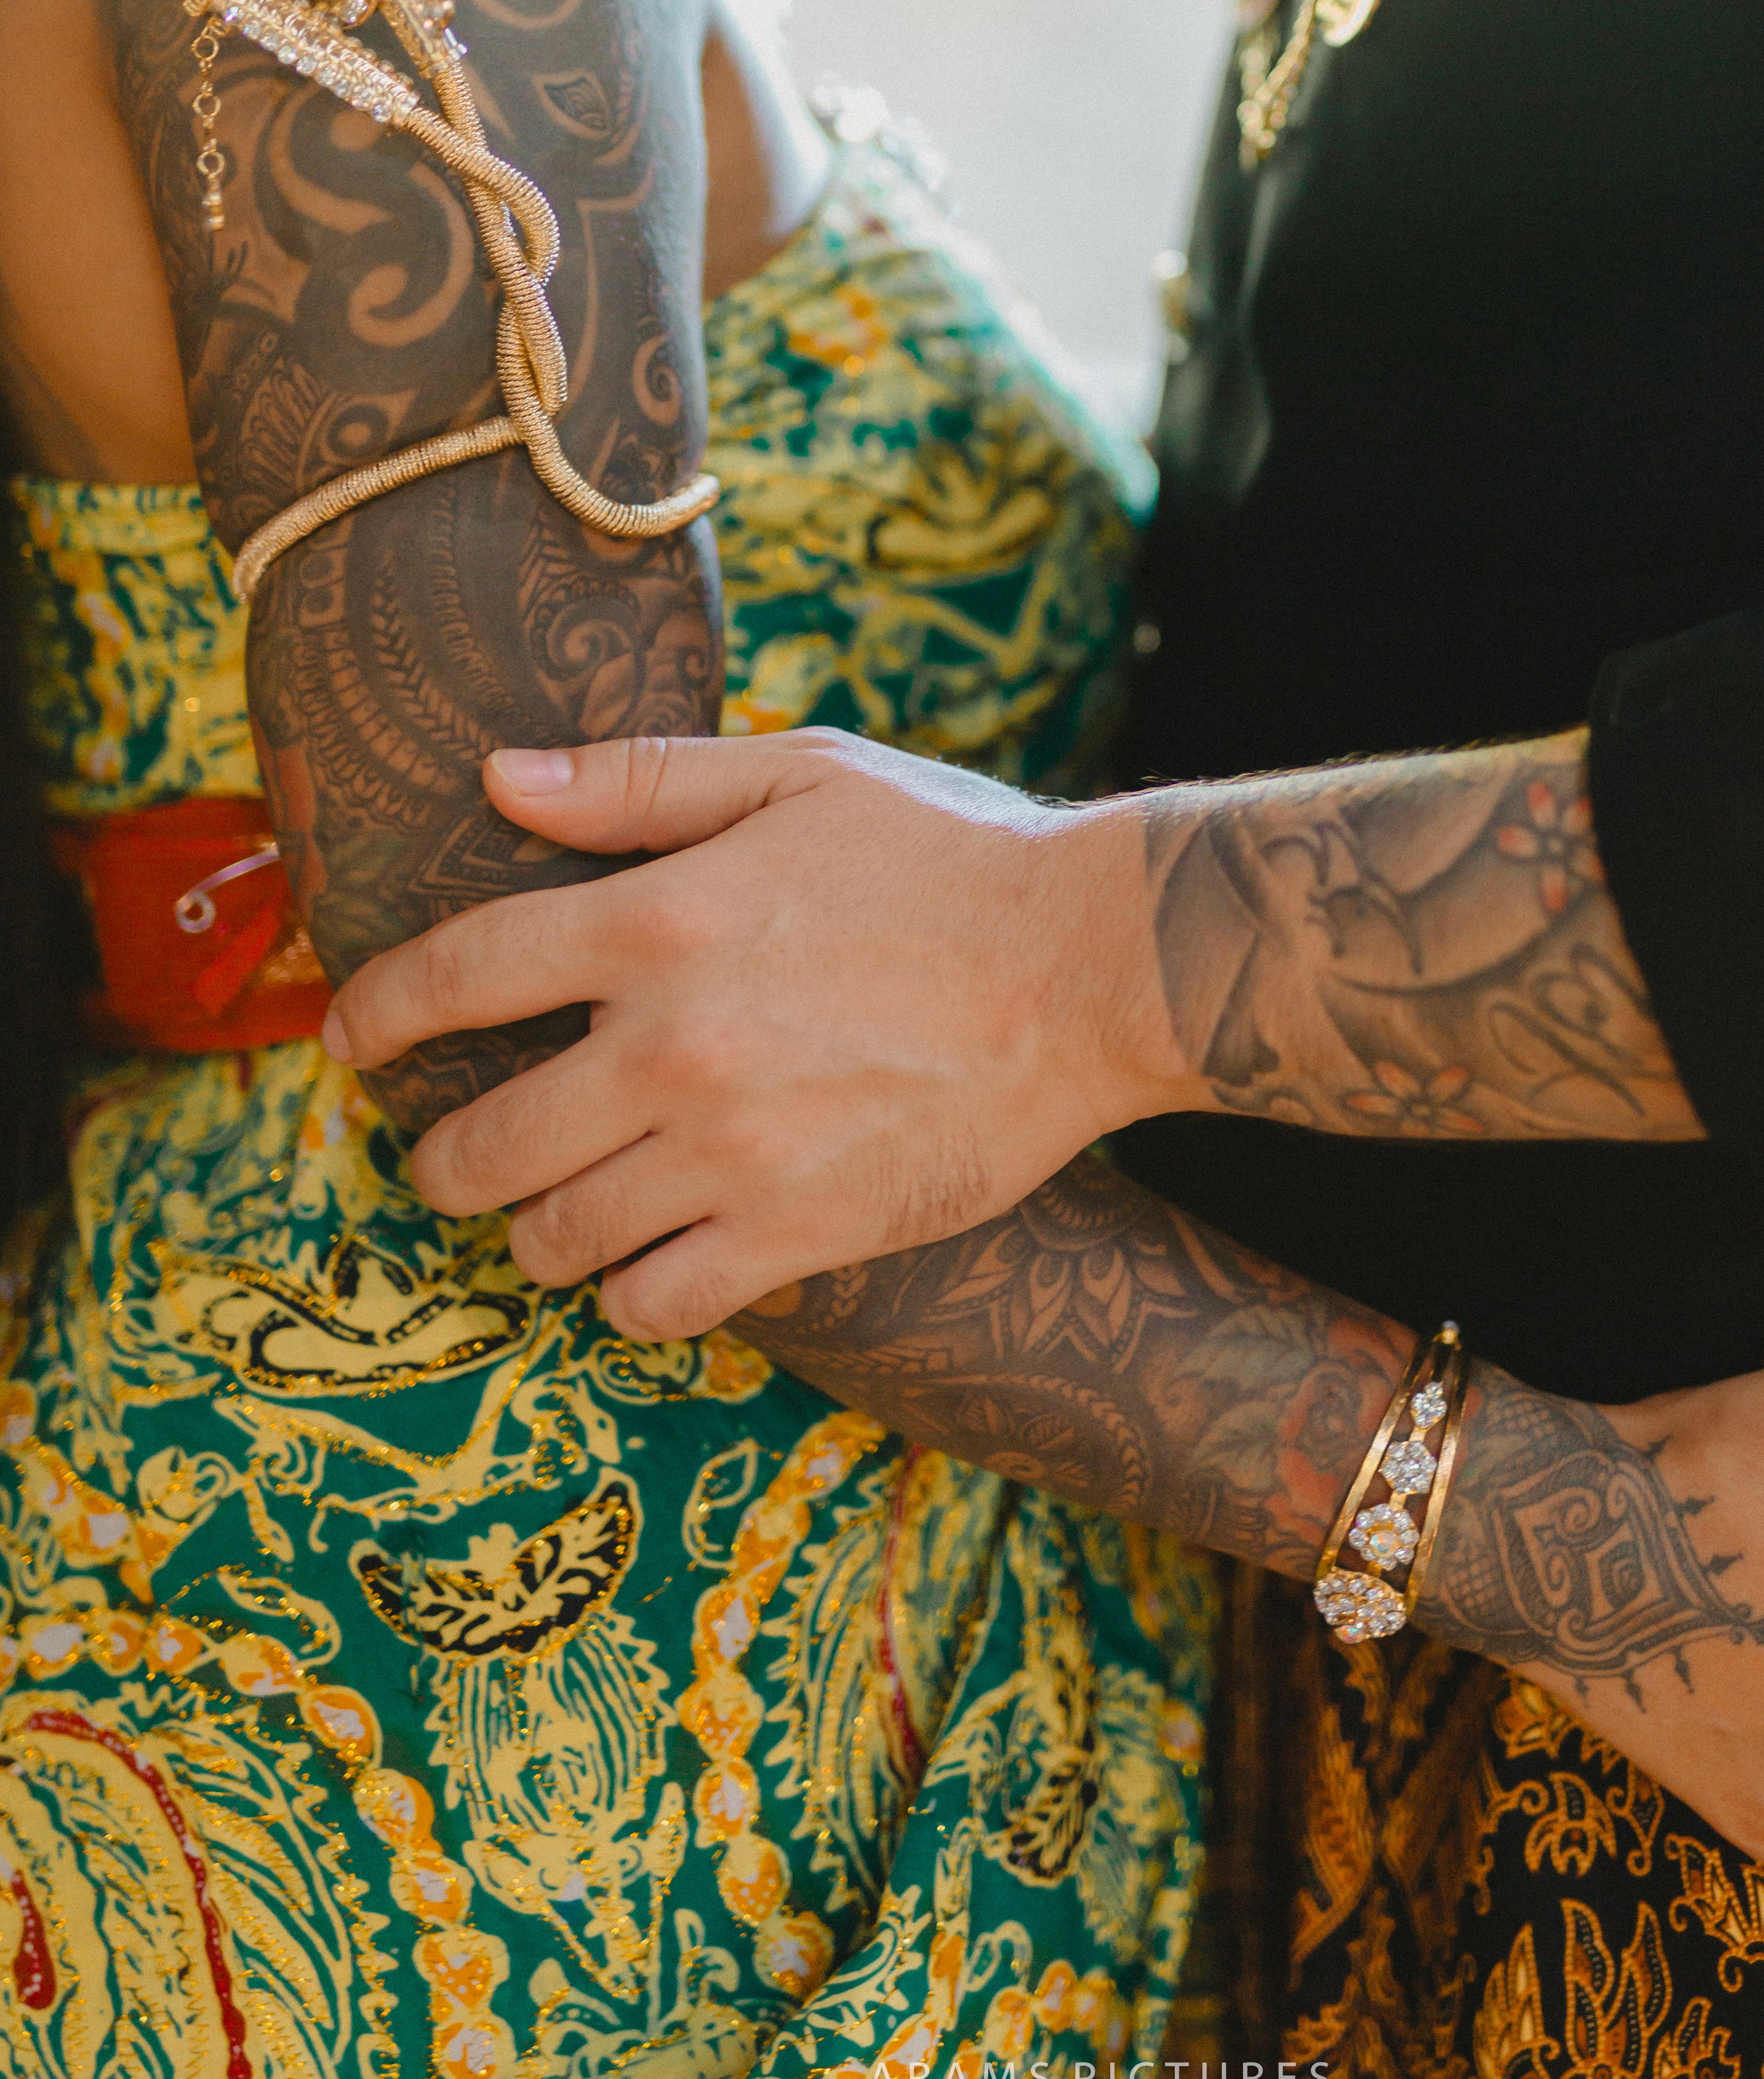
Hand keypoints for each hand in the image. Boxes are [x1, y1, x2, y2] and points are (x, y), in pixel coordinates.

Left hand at [323, 731, 1185, 1333]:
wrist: (1096, 966)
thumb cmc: (948, 854)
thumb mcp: (795, 773)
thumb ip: (636, 781)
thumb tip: (499, 778)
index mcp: (657, 919)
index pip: (456, 974)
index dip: (377, 1011)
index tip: (352, 1036)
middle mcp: (671, 1044)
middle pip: (482, 1144)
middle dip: (447, 1158)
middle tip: (461, 1157)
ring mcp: (731, 1151)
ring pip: (554, 1238)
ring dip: (536, 1231)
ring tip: (559, 1213)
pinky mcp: (799, 1232)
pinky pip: (653, 1305)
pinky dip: (632, 1294)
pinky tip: (651, 1261)